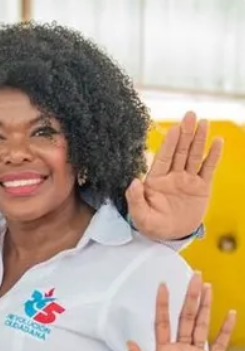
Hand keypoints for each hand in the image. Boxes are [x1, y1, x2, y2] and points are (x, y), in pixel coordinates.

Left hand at [126, 112, 221, 239]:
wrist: (170, 235)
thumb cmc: (152, 225)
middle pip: (180, 151)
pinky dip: (213, 156)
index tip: (174, 128)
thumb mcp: (140, 215)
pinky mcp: (201, 187)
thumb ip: (135, 198)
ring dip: (199, 139)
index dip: (169, 143)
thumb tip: (133, 182)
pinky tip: (217, 142)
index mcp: (155, 180)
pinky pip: (208, 169)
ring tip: (203, 122)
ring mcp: (187, 180)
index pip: (164, 157)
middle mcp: (172, 176)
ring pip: (194, 156)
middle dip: (185, 133)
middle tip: (190, 115)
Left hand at [128, 272, 236, 350]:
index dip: (162, 304)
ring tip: (208, 287)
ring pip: (201, 325)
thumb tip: (131, 343)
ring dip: (205, 306)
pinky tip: (229, 314)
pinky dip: (224, 329)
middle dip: (189, 297)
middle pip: (185, 317)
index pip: (162, 322)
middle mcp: (180, 348)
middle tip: (194, 276)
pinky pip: (218, 344)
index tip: (162, 285)